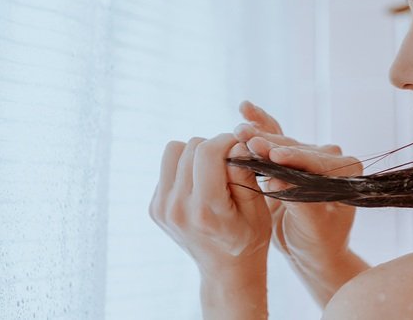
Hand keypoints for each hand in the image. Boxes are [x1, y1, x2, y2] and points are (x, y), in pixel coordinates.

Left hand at [148, 133, 271, 274]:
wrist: (226, 270)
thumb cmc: (248, 238)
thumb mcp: (257, 209)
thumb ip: (245, 175)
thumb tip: (236, 144)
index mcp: (204, 210)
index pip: (207, 152)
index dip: (227, 141)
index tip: (240, 147)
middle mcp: (177, 208)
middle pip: (191, 147)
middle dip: (214, 147)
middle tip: (229, 163)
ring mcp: (162, 208)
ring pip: (173, 151)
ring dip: (195, 154)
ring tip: (212, 172)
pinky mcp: (154, 207)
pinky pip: (168, 167)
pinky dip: (185, 168)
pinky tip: (200, 186)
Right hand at [235, 101, 362, 268]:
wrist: (313, 251)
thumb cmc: (319, 243)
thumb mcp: (312, 228)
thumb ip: (300, 203)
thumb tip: (277, 180)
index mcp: (347, 172)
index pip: (316, 162)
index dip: (293, 158)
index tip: (272, 155)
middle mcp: (332, 158)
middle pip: (296, 148)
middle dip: (270, 144)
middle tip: (246, 138)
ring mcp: (311, 156)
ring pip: (282, 142)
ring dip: (260, 135)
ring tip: (238, 129)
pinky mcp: (293, 157)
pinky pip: (276, 138)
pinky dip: (261, 126)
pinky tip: (245, 109)